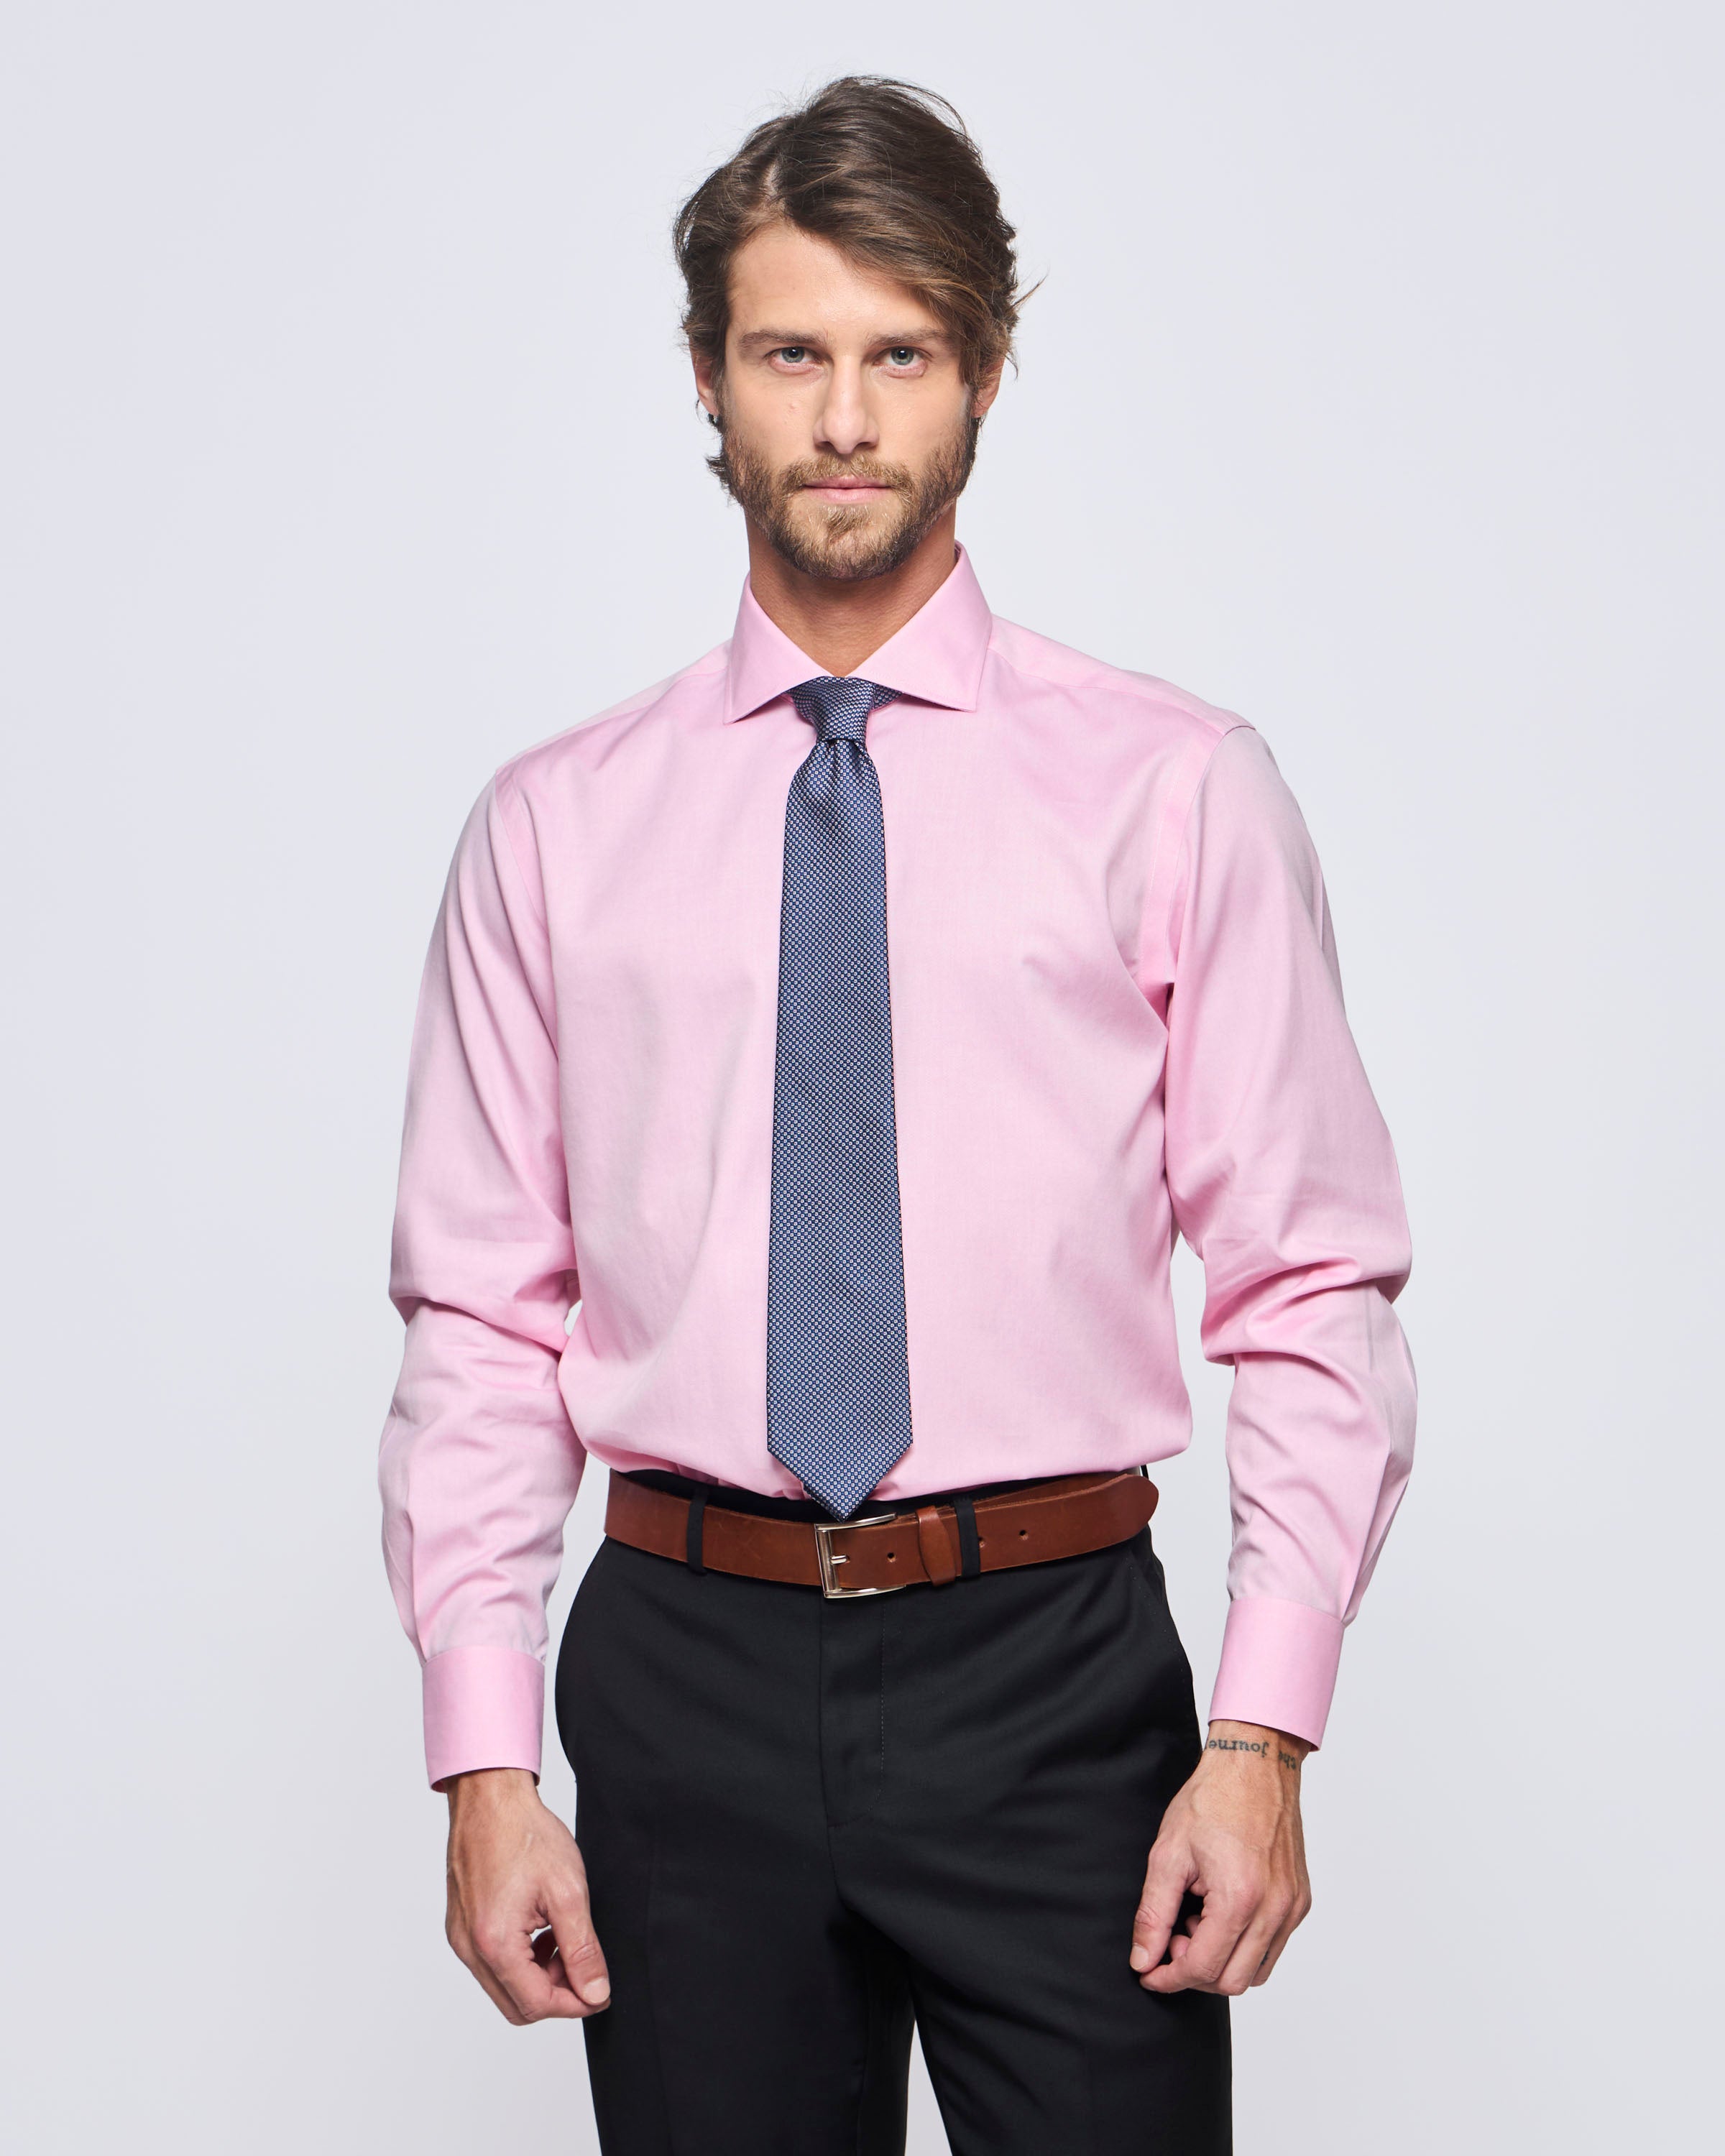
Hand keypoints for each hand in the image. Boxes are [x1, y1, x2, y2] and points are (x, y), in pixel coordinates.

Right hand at [443, 1767, 610, 2021]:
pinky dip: (520, 1959)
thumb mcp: (568, 1892)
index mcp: (494, 1943)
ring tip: (564, 1939)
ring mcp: (461, 1938)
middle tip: (583, 1965)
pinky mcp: (461, 1926)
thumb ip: (582, 1949)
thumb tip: (595, 1992)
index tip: (601, 1990)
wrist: (489, 1797)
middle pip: (517, 2005)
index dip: (575, 2003)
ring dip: (539, 1976)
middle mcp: (469, 1948)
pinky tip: (542, 1930)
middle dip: (556, 1993)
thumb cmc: (524, 1834)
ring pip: (504, 1986)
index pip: (537, 2004)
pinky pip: (492, 1963)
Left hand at [1129, 1720, 1311, 1995]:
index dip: (1169, 1978)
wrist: (1254, 1765)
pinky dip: (1245, 1946)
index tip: (1150, 1972)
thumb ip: (1153, 1914)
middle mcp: (1274, 1909)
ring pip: (1257, 1971)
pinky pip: (1273, 1946)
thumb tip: (1143, 1959)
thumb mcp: (1168, 1854)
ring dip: (1222, 1961)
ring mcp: (1292, 1907)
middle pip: (1233, 1981)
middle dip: (1195, 1971)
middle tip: (1173, 1937)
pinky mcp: (1300, 1901)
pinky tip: (1221, 1913)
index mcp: (1239, 1898)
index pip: (1203, 1968)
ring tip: (1198, 1920)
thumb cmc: (1213, 1799)